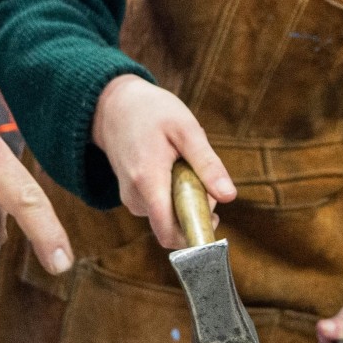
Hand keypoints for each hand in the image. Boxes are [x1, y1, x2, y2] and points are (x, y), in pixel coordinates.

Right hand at [90, 75, 233, 249]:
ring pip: (169, 216)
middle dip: (196, 209)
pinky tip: (172, 168)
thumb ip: (207, 164)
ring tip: (183, 164)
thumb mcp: (186, 129)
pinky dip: (174, 194)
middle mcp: (135, 197)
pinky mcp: (132, 197)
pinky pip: (161, 207)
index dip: (194, 236)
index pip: (168, 231)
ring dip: (186, 199)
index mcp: (148, 181)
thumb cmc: (152, 112)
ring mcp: (131, 199)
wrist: (114, 106)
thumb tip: (229, 197)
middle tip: (202, 174)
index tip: (214, 219)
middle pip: (174, 225)